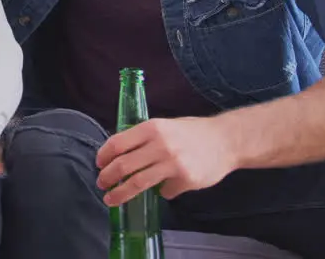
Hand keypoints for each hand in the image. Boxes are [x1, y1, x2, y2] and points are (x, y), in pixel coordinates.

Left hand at [95, 116, 237, 205]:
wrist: (226, 140)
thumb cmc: (192, 131)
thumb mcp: (164, 125)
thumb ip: (144, 138)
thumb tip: (119, 153)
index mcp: (151, 128)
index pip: (117, 143)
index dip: (103, 155)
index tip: (99, 164)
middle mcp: (160, 144)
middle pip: (123, 165)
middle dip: (107, 177)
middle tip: (101, 184)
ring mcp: (173, 163)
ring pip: (138, 182)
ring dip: (120, 193)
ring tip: (111, 199)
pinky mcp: (185, 179)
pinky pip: (164, 191)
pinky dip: (161, 192)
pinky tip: (165, 188)